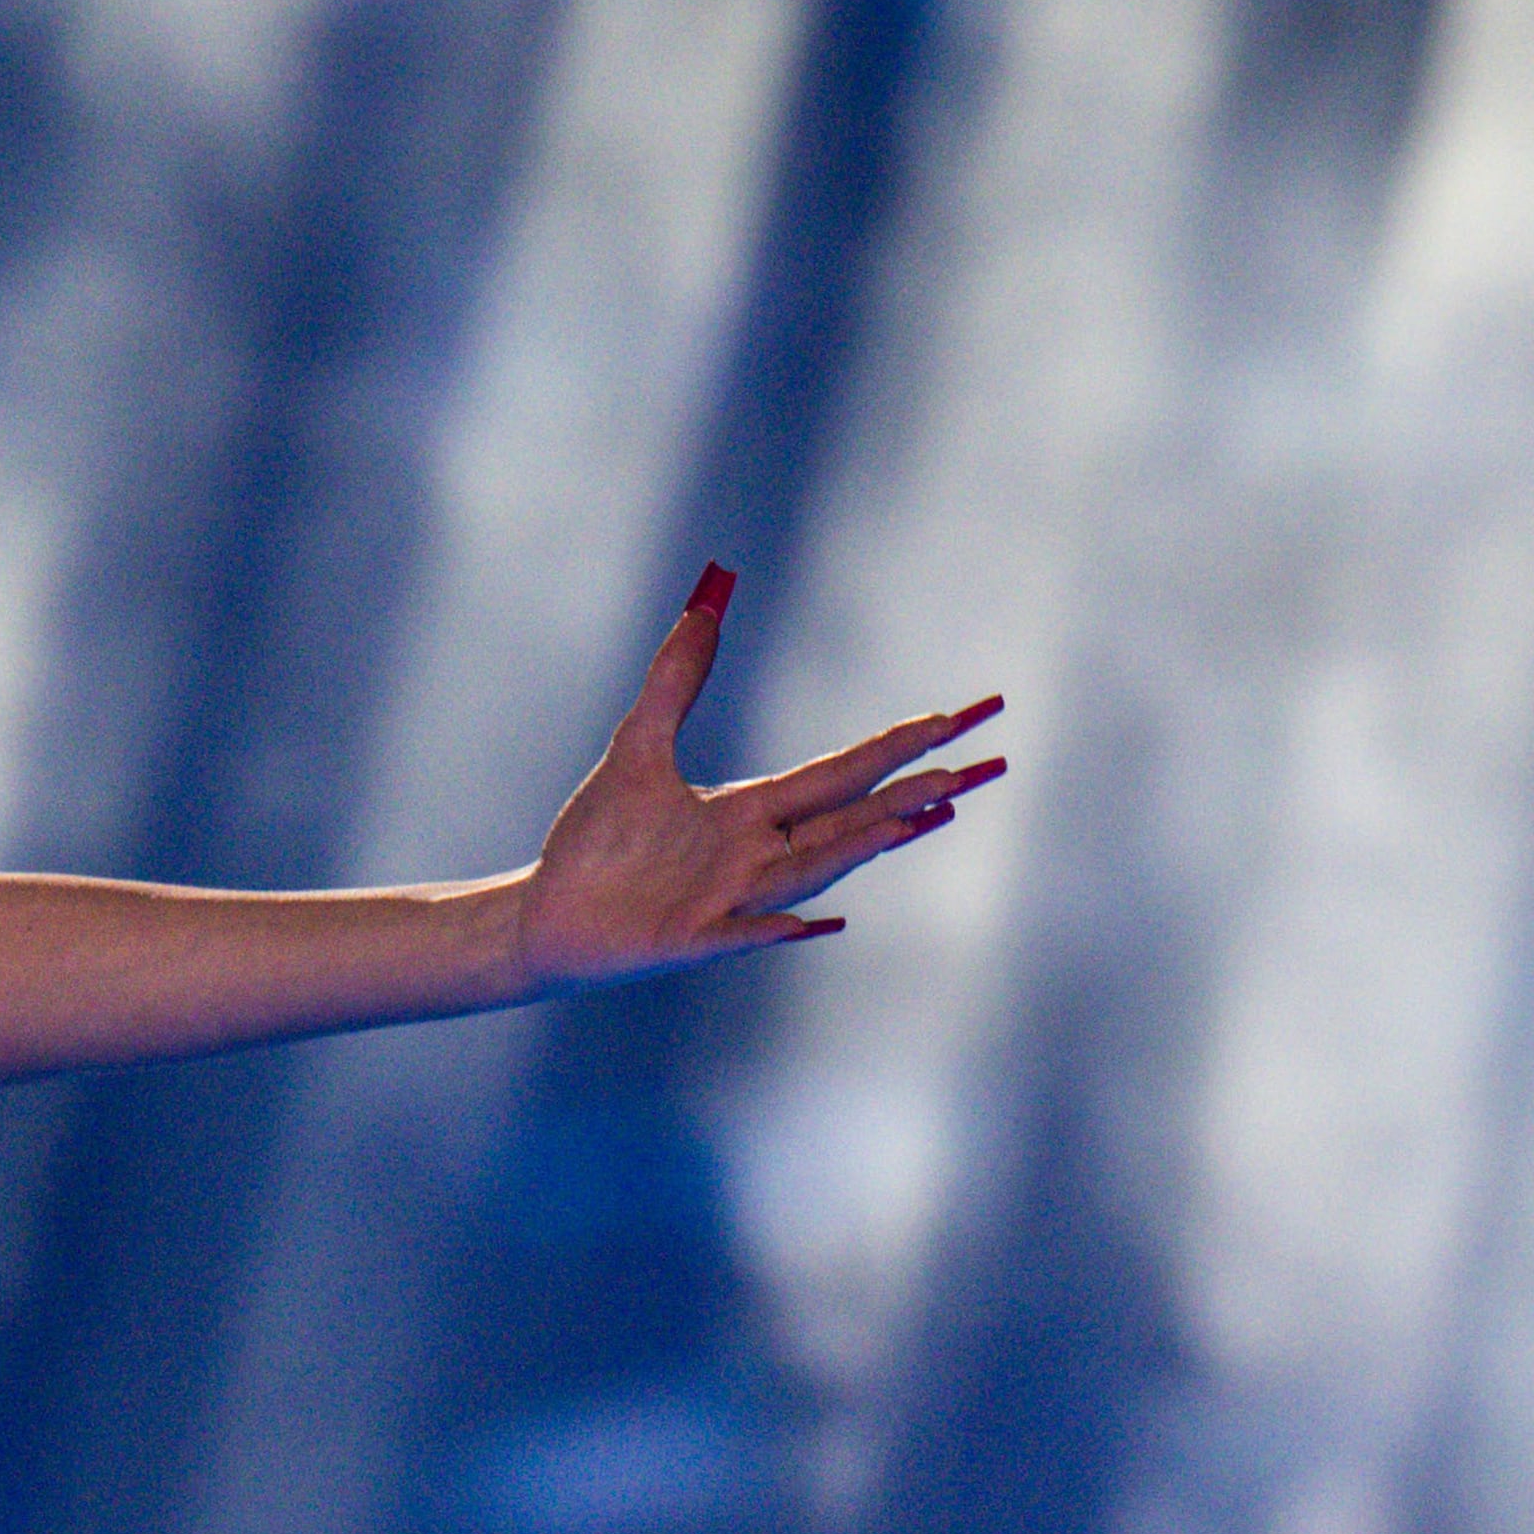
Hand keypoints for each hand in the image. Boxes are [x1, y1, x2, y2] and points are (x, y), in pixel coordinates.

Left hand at [514, 565, 1004, 997]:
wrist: (548, 912)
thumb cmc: (599, 840)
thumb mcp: (637, 747)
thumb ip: (676, 678)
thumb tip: (708, 594)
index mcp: (752, 811)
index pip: (843, 772)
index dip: (901, 743)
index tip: (961, 716)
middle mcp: (757, 855)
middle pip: (850, 818)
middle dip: (915, 792)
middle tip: (985, 768)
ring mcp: (730, 900)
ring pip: (812, 869)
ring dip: (864, 844)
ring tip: (922, 816)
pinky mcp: (690, 939)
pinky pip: (740, 934)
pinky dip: (773, 926)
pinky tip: (813, 922)